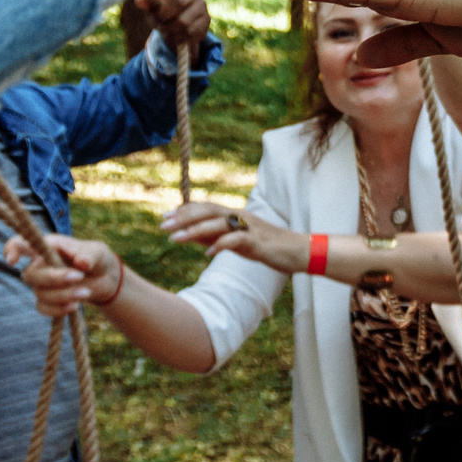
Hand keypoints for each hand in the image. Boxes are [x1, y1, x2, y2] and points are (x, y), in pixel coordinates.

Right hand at [5, 234, 122, 316]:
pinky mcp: (47, 300)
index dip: (11, 251)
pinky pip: (43, 308)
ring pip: (39, 293)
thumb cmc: (97, 258)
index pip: (19, 244)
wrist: (105, 278)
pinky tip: (74, 306)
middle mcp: (39, 264)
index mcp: (47, 246)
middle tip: (79, 276)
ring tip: (86, 293)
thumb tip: (81, 262)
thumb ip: (90, 255)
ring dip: (62, 295)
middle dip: (53, 278)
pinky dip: (58, 309)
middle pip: (30, 274)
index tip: (12, 261)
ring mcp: (41, 284)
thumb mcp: (98, 252)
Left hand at [133, 0, 209, 53]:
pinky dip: (179, 37)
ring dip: (170, 29)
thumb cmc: (163, 13)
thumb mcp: (153, 8)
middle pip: (179, 2)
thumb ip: (147, 4)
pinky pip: (191, 31)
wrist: (178, 28)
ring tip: (165, 31)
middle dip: (164, 16)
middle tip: (157, 23)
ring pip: (184, 20)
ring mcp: (202, 5)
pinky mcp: (206, 20)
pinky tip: (175, 36)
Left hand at [162, 201, 301, 271]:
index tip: (165, 216)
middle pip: (209, 211)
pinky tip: (208, 253)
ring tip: (176, 239)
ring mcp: (250, 228)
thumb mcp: (237, 241)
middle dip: (184, 217)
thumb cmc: (267, 246)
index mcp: (236, 215)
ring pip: (219, 224)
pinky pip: (237, 240)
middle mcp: (241, 217)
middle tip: (163, 224)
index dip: (185, 211)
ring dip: (196, 230)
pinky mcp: (259, 242)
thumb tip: (190, 235)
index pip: (207, 207)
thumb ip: (216, 236)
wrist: (299, 251)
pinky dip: (221, 244)